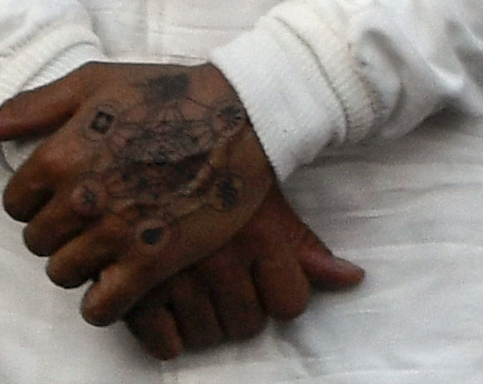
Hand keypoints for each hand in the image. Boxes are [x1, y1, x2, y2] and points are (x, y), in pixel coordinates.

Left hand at [0, 61, 276, 326]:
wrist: (246, 112)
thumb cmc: (168, 93)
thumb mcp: (94, 83)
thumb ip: (27, 108)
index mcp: (61, 155)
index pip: (16, 203)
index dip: (40, 199)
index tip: (70, 191)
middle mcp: (82, 198)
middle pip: (38, 242)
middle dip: (61, 231)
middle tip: (97, 214)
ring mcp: (117, 232)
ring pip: (63, 274)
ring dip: (82, 263)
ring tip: (112, 241)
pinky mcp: (153, 260)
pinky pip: (101, 307)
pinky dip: (104, 301)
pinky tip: (121, 278)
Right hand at [121, 189, 364, 360]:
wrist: (144, 140)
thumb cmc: (215, 165)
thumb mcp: (265, 196)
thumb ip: (304, 244)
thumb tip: (353, 280)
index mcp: (257, 235)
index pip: (290, 304)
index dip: (281, 292)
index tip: (264, 276)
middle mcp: (217, 260)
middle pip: (248, 325)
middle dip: (242, 308)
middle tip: (225, 278)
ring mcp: (171, 277)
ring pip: (207, 336)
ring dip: (205, 321)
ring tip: (195, 286)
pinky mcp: (129, 288)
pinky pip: (162, 343)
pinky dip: (166, 335)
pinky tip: (166, 308)